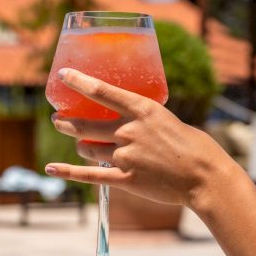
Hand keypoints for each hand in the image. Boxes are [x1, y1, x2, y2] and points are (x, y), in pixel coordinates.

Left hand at [45, 68, 239, 207]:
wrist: (205, 176)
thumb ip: (138, 118)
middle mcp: (130, 131)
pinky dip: (67, 171)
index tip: (62, 76)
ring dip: (80, 146)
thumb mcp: (164, 119)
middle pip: (84, 125)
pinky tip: (51, 168)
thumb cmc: (190, 144)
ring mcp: (126, 156)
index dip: (78, 82)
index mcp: (142, 110)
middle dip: (65, 122)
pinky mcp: (125, 179)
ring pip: (87, 148)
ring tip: (80, 144)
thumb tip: (117, 119)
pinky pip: (89, 174)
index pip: (102, 91)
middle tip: (57, 119)